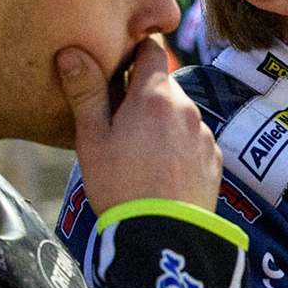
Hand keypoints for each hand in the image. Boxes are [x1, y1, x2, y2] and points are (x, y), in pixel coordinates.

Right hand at [59, 37, 220, 214]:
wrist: (162, 237)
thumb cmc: (119, 187)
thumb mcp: (92, 139)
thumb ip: (86, 92)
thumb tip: (72, 52)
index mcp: (154, 96)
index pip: (152, 50)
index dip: (135, 52)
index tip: (120, 65)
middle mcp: (186, 108)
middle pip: (164, 86)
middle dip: (144, 96)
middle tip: (120, 122)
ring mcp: (204, 134)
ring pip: (179, 115)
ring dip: (162, 123)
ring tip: (139, 154)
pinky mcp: (214, 160)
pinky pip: (193, 142)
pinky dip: (179, 147)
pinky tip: (161, 171)